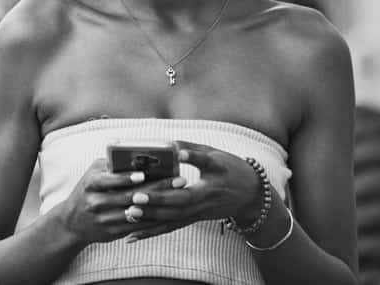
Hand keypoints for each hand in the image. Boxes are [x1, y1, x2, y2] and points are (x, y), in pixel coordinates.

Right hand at [55, 158, 187, 244]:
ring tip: (179, 195)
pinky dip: (152, 219)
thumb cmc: (88, 189)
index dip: (126, 178)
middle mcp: (96, 202)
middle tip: (179, 180)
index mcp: (92, 183)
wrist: (72, 221)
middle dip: (156, 188)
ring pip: (136, 213)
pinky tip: (169, 211)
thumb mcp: (94, 173)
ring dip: (159, 205)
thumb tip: (139, 155)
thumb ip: (112, 164)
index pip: (110, 180)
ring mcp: (104, 220)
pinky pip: (136, 227)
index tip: (144, 174)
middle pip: (129, 196)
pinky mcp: (112, 234)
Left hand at [124, 141, 263, 241]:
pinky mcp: (193, 219)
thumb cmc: (230, 169)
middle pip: (180, 201)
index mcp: (214, 175)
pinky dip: (151, 232)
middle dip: (157, 200)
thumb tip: (167, 143)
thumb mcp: (215, 154)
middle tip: (135, 197)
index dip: (188, 162)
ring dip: (151, 218)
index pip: (200, 169)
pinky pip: (171, 227)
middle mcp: (206, 197)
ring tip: (129, 214)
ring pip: (173, 218)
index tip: (176, 156)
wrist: (250, 196)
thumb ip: (191, 148)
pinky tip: (132, 236)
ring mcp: (199, 211)